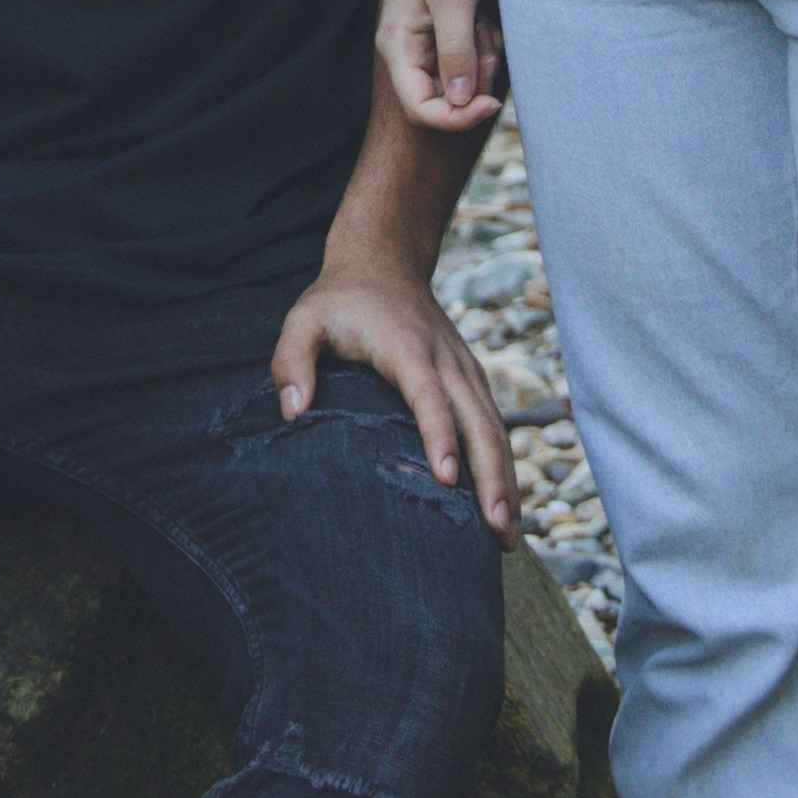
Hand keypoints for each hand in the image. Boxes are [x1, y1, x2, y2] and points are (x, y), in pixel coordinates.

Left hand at [273, 253, 522, 535]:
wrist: (383, 262)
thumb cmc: (339, 300)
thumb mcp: (303, 320)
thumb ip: (290, 362)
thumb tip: (293, 412)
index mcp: (407, 348)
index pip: (429, 396)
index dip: (439, 435)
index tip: (446, 478)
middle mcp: (446, 360)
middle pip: (478, 420)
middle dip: (490, 476)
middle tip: (495, 529)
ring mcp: (465, 369)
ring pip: (495, 428)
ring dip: (505, 480)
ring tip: (507, 535)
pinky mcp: (471, 379)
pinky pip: (494, 425)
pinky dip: (505, 465)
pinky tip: (507, 505)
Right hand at [377, 0, 504, 132]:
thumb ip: (456, 53)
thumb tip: (458, 102)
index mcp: (397, 44)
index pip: (421, 107)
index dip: (457, 116)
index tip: (493, 102)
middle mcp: (407, 46)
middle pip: (446, 94)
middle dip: (475, 75)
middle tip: (487, 36)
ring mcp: (427, 37)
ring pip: (463, 75)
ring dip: (483, 54)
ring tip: (485, 18)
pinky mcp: (446, 25)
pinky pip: (470, 53)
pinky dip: (484, 39)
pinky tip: (485, 13)